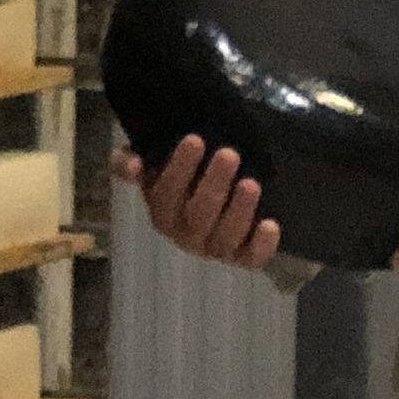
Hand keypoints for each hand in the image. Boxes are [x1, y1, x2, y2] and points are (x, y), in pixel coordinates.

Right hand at [117, 134, 282, 270]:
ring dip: (238, 211)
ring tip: (251, 183)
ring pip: (224, 236)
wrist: (219, 198)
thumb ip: (129, 163)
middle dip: (214, 184)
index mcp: (163, 212)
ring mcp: (215, 248)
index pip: (165, 194)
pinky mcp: (242, 257)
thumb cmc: (183, 180)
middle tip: (229, 154)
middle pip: (198, 214)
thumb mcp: (154, 166)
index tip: (195, 140)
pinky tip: (270, 225)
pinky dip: (261, 246)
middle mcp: (186, 235)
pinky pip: (251, 258)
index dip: (179, 169)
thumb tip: (131, 164)